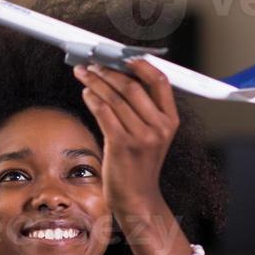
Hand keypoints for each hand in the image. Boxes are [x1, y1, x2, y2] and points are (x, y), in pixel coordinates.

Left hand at [73, 59, 178, 218]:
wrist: (137, 198)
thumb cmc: (139, 165)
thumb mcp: (152, 136)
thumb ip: (144, 110)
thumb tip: (121, 79)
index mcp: (170, 121)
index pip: (159, 82)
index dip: (140, 65)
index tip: (123, 56)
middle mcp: (159, 127)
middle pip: (132, 86)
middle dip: (109, 71)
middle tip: (94, 64)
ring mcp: (142, 136)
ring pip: (115, 98)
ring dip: (96, 82)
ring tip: (84, 74)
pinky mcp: (121, 144)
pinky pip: (104, 113)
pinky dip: (92, 98)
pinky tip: (86, 92)